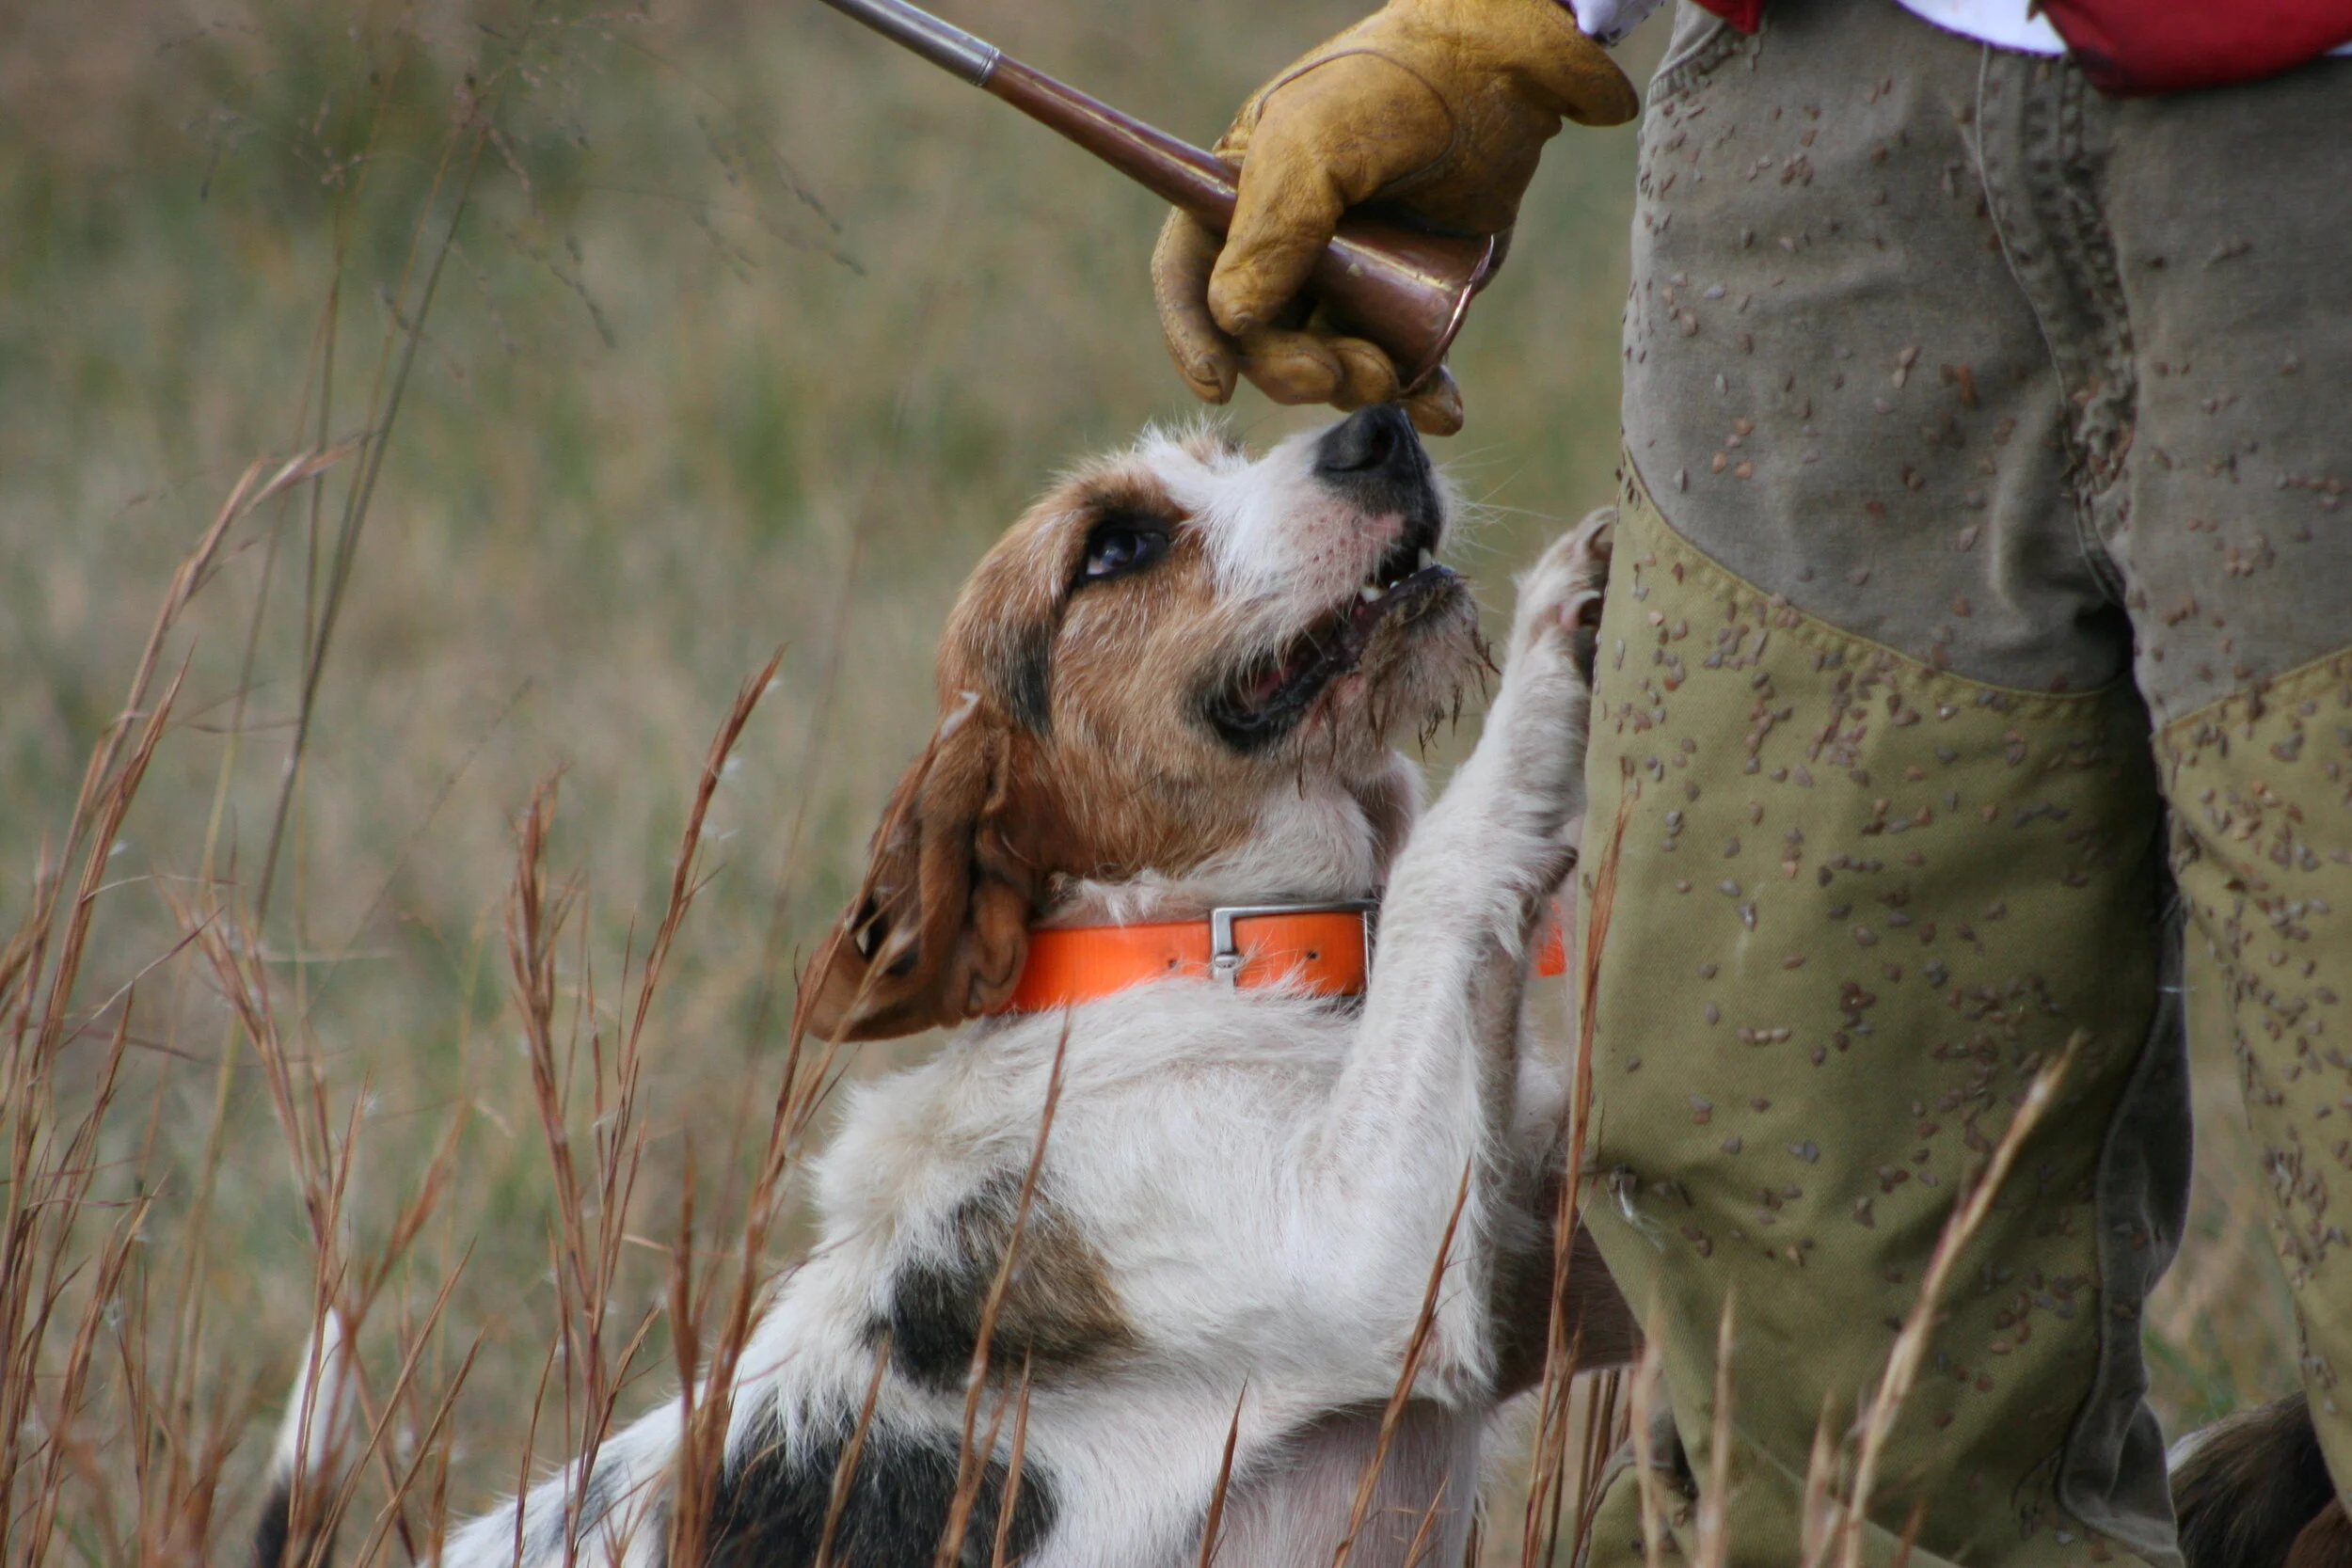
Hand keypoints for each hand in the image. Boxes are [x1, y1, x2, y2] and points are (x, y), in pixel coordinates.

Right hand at [1152, 0, 1635, 434]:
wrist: (1506, 76)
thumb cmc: (1396, 86)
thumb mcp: (1321, 138)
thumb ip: (1274, 224)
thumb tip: (1233, 317)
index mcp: (1237, 202)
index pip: (1188, 277)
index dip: (1193, 335)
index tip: (1216, 384)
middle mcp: (1284, 249)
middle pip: (1260, 339)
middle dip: (1293, 369)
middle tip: (1338, 374)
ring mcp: (1348, 282)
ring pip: (1328, 364)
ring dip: (1353, 386)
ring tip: (1393, 375)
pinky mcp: (1408, 303)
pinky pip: (1401, 366)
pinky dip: (1418, 395)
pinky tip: (1442, 409)